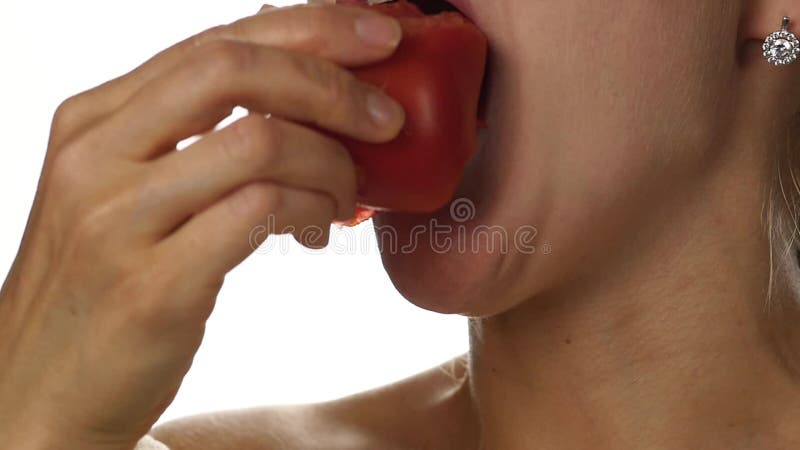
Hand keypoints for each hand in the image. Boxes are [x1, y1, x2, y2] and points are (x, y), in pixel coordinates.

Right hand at [0, 4, 402, 449]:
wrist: (45, 392)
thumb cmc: (107, 285)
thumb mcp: (128, 193)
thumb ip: (192, 142)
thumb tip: (303, 101)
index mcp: (93, 120)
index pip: (215, 41)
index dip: (309, 28)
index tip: (378, 33)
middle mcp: (95, 156)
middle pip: (235, 69)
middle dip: (332, 83)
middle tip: (386, 119)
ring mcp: (118, 219)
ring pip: (261, 141)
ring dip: (331, 164)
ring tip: (344, 196)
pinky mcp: (152, 285)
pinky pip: (261, 212)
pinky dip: (312, 210)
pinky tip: (317, 230)